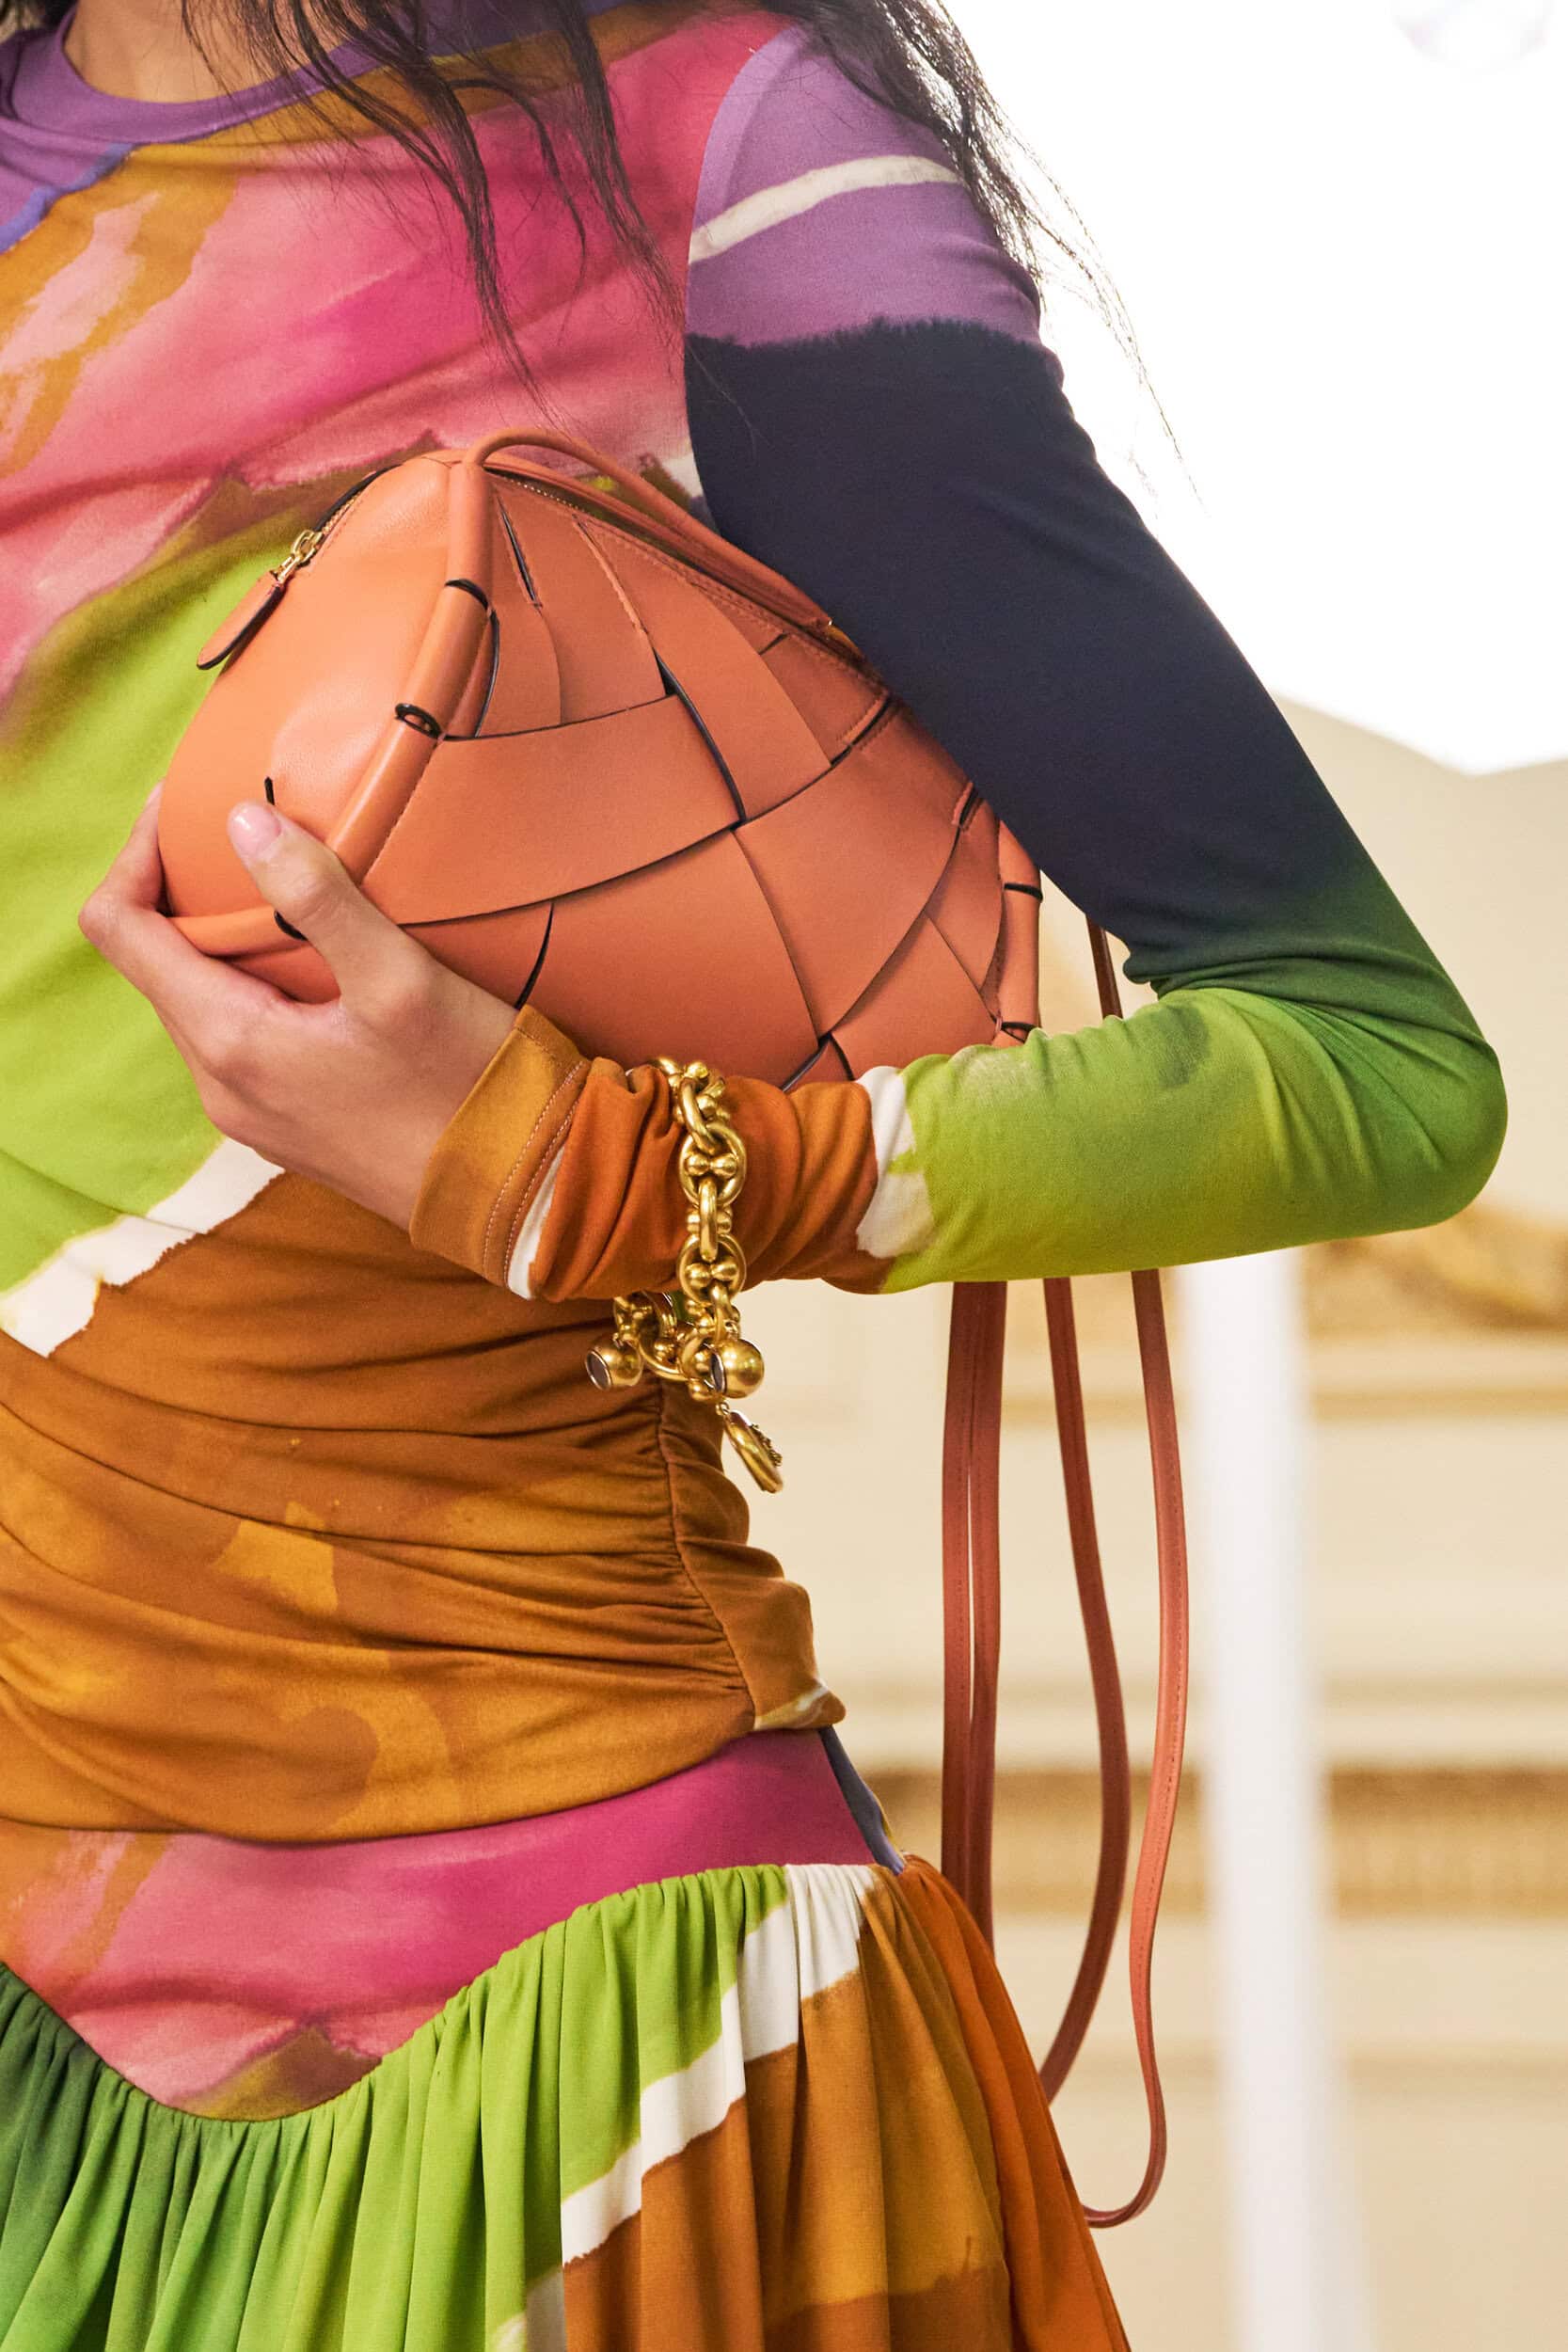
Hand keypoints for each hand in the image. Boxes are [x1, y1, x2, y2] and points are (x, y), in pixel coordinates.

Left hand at [78, 784, 519, 1230]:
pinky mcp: (288, 1125)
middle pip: (155, 964)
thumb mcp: (400, 979)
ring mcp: (252, 1113)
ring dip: (224, 942)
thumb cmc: (467, 1089)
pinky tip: (321, 965)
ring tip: (289, 891)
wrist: (521, 1195)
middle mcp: (221, 1086)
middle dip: (182, 892)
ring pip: (200, 1001)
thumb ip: (317, 896)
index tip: (182, 806)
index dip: (134, 855)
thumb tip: (243, 821)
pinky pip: (242, 1038)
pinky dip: (257, 986)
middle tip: (247, 832)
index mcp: (230, 1041)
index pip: (118, 930)